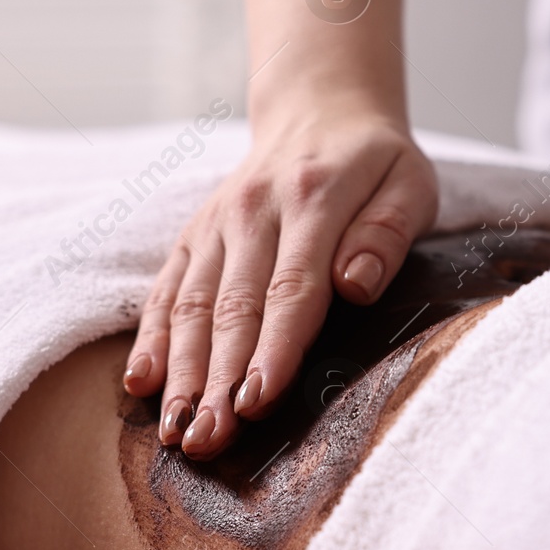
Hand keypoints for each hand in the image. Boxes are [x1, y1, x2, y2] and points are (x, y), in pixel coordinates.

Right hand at [123, 111, 437, 459]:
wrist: (321, 108)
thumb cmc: (376, 162)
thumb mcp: (409, 184)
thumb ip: (387, 233)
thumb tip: (357, 284)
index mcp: (314, 199)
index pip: (292, 288)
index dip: (274, 349)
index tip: (258, 400)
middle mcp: (254, 209)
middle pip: (233, 307)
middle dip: (217, 379)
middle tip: (208, 440)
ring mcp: (217, 221)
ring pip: (193, 304)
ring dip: (181, 372)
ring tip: (176, 431)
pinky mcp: (195, 233)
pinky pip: (168, 288)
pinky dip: (152, 337)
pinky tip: (141, 384)